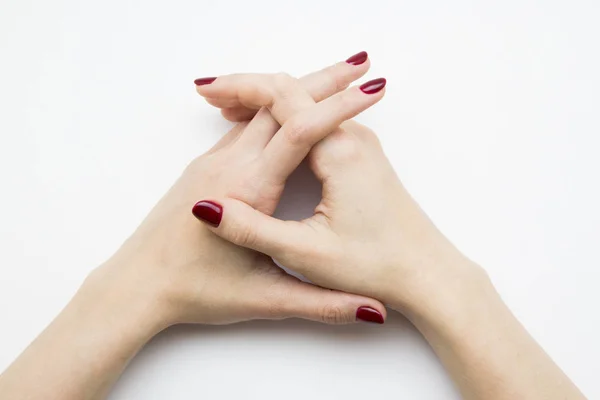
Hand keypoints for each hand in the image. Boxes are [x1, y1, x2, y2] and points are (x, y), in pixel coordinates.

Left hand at [93, 56, 387, 330]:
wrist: (136, 285)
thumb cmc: (193, 292)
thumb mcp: (265, 300)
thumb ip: (323, 304)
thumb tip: (373, 311)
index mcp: (248, 189)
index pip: (299, 131)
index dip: (339, 107)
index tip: (371, 89)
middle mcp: (229, 164)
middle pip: (279, 104)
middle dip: (323, 83)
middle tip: (360, 66)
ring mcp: (214, 161)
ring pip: (260, 111)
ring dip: (297, 92)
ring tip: (335, 79)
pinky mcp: (207, 166)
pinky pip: (245, 125)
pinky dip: (273, 110)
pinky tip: (289, 110)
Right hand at [193, 73, 486, 318]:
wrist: (425, 273)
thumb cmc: (376, 266)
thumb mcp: (307, 254)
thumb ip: (255, 230)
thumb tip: (207, 208)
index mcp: (340, 153)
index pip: (284, 96)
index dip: (240, 88)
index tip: (207, 91)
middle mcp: (353, 139)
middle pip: (295, 90)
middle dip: (249, 87)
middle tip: (209, 94)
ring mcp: (359, 146)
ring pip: (306, 103)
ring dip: (266, 101)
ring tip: (227, 107)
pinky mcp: (360, 158)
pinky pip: (317, 121)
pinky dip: (284, 118)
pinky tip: (264, 129)